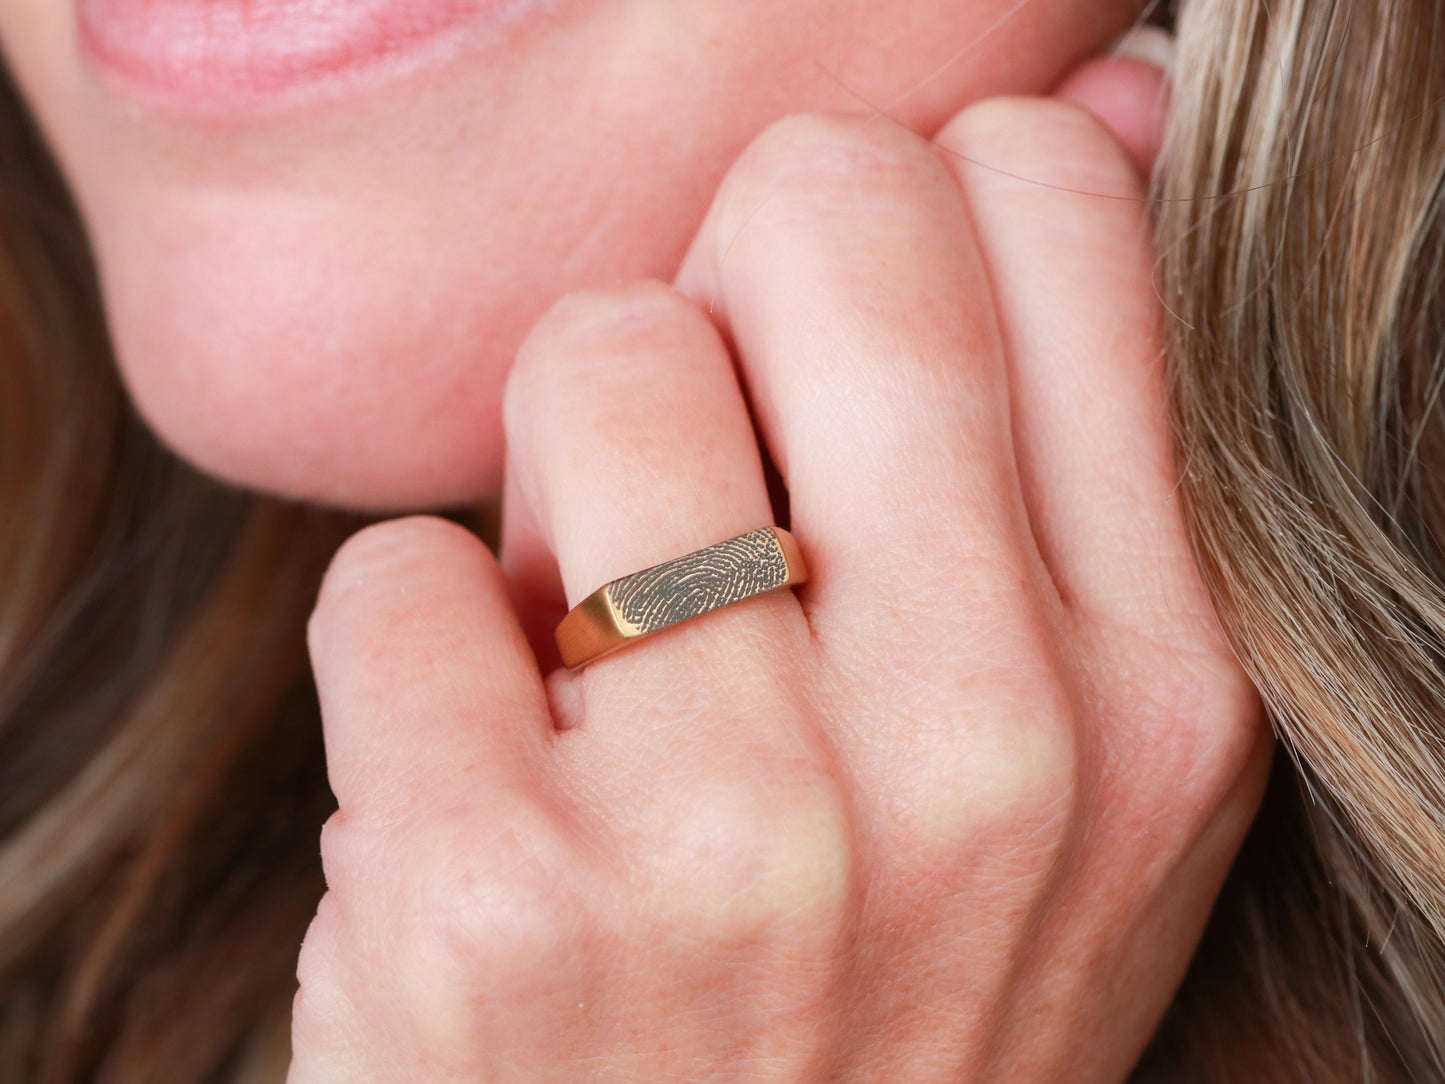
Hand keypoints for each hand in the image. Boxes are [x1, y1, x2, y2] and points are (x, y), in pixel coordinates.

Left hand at [289, 68, 1269, 1082]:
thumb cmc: (868, 999)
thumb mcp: (1057, 758)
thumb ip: (1061, 447)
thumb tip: (1097, 101)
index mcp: (1158, 681)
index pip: (1050, 198)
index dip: (905, 218)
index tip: (836, 348)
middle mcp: (993, 742)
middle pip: (821, 203)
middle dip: (726, 290)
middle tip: (700, 464)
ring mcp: (746, 831)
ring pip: (593, 353)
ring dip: (559, 481)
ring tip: (594, 654)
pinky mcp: (498, 905)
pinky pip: (392, 572)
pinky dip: (410, 647)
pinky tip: (482, 785)